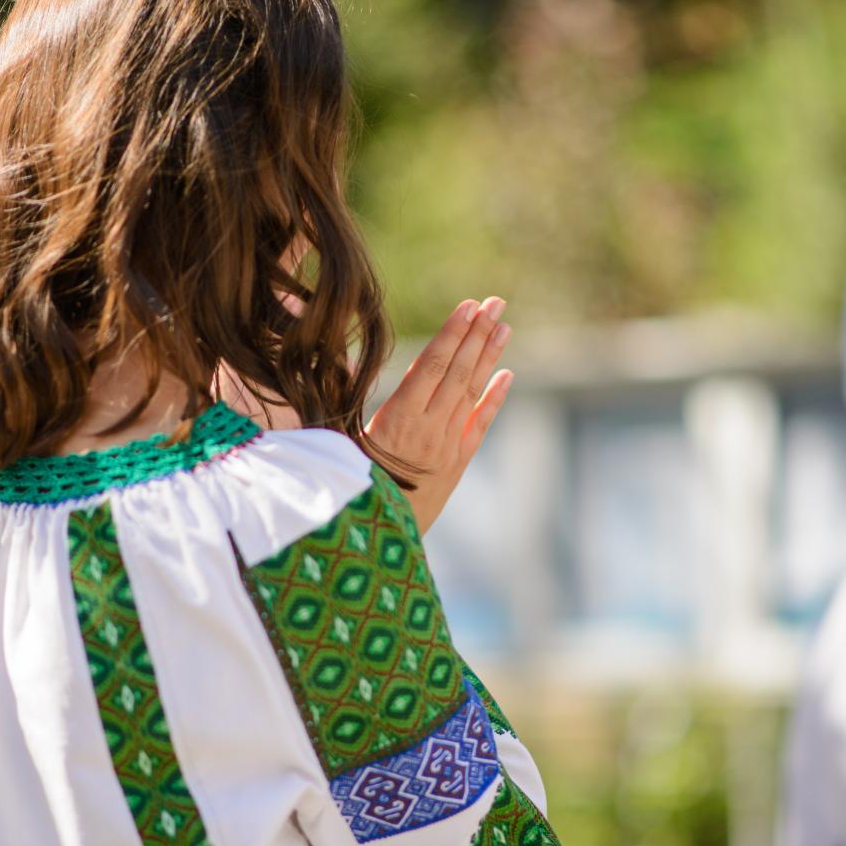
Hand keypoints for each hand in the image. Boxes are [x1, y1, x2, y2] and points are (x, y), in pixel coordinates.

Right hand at [365, 297, 514, 534]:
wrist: (371, 542)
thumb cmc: (344, 485)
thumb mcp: (338, 441)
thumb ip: (348, 399)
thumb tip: (350, 359)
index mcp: (398, 420)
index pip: (432, 366)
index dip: (452, 335)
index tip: (469, 306)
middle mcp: (429, 430)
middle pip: (458, 372)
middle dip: (477, 334)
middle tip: (495, 303)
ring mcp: (446, 447)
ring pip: (472, 393)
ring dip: (488, 358)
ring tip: (504, 327)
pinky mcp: (455, 464)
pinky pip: (479, 425)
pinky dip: (495, 399)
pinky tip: (507, 375)